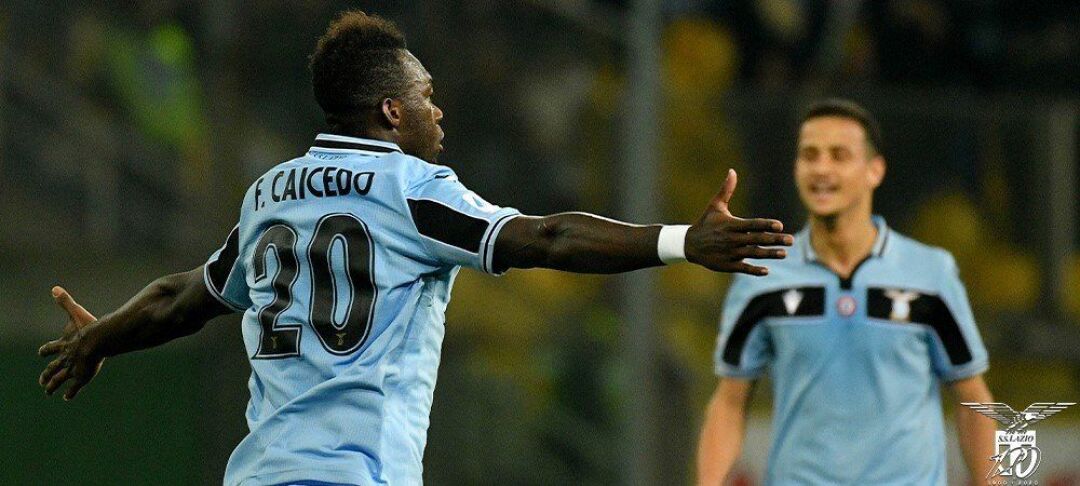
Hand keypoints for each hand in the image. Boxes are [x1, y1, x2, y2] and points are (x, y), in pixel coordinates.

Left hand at [38, 286, 104, 400]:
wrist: (96, 341)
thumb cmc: (88, 327)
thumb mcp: (75, 312)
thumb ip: (65, 301)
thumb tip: (54, 288)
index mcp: (63, 345)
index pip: (50, 348)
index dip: (45, 351)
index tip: (42, 353)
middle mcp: (65, 359)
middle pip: (52, 368)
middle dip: (46, 375)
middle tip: (41, 381)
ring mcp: (72, 369)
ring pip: (59, 380)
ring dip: (52, 386)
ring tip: (47, 392)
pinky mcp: (81, 377)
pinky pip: (74, 388)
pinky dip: (70, 393)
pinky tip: (66, 398)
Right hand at [685, 169, 792, 274]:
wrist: (689, 244)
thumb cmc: (706, 223)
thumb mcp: (715, 206)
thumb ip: (726, 190)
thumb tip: (732, 171)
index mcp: (730, 224)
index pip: (752, 224)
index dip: (765, 225)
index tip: (779, 225)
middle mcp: (731, 239)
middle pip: (756, 239)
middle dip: (774, 240)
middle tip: (791, 240)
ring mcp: (729, 253)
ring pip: (753, 254)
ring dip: (769, 254)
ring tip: (784, 254)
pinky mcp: (727, 265)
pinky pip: (743, 268)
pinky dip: (754, 270)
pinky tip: (766, 270)